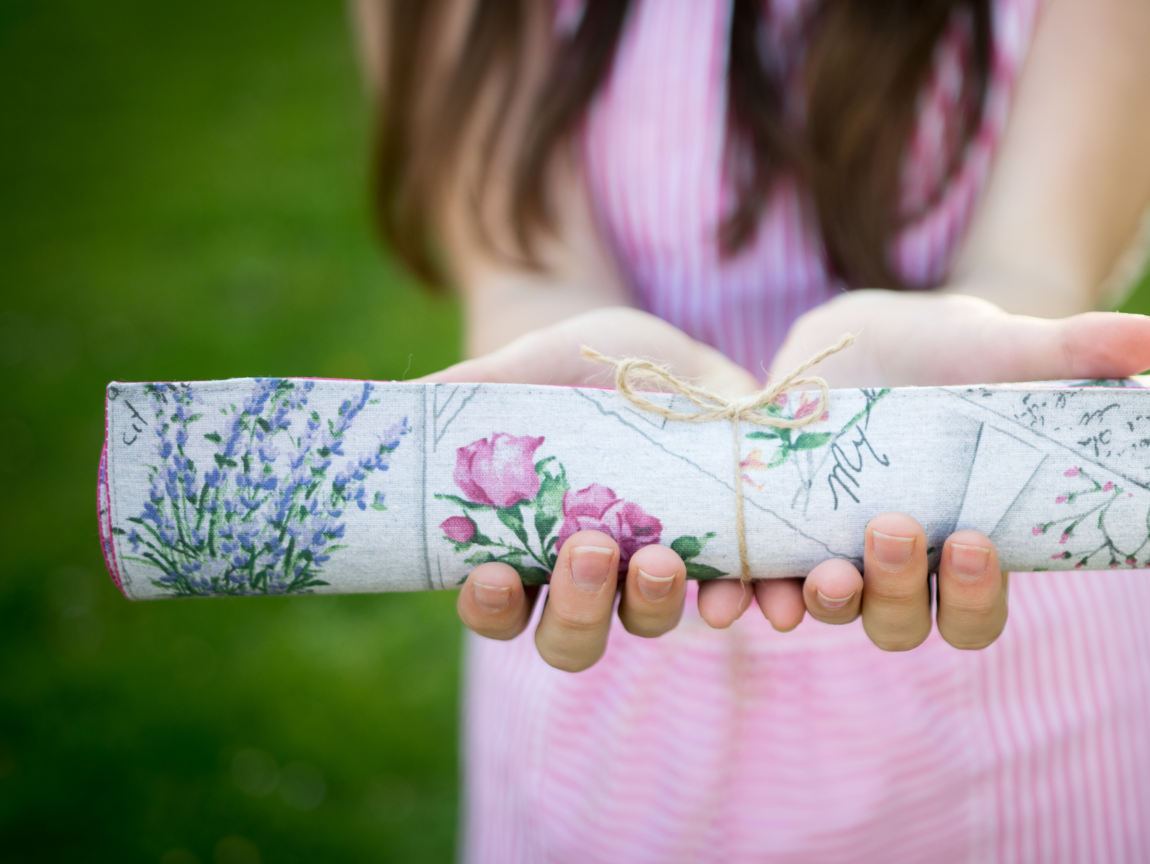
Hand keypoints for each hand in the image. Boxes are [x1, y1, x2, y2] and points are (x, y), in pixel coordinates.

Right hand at [432, 307, 761, 670]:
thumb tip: (392, 404)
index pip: (497, 606)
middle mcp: (592, 572)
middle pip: (571, 636)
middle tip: (586, 552)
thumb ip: (472, 390)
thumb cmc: (587, 367)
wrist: (680, 352)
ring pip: (649, 621)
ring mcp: (658, 566)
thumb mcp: (534, 364)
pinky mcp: (728, 549)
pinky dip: (749, 603)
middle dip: (576, 608)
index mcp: (529, 543)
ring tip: (661, 560)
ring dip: (653, 604)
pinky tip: (757, 601)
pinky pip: (738, 597)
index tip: (491, 574)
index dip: (490, 607)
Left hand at [697, 290, 1149, 649]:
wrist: (871, 335)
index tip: (972, 540)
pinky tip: (724, 591)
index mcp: (963, 539)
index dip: (972, 594)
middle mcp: (897, 561)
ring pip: (827, 608)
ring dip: (820, 603)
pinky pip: (754, 577)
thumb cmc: (956, 352)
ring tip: (816, 577)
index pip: (974, 606)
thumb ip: (1073, 349)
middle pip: (898, 622)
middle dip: (894, 592)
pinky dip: (740, 591)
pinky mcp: (772, 523)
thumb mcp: (1006, 345)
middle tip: (893, 529)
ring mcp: (831, 545)